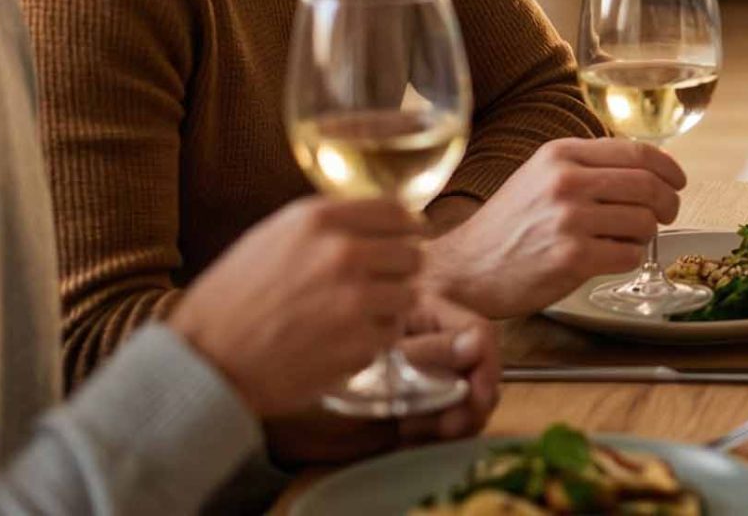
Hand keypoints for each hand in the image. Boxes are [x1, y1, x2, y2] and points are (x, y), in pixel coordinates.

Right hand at [167, 196, 420, 417]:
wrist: (204, 360)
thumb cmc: (231, 299)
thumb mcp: (270, 237)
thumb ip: (326, 224)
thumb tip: (377, 219)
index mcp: (319, 220)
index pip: (397, 212)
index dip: (405, 228)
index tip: (406, 239)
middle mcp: (343, 254)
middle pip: (412, 254)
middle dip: (398, 271)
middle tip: (376, 286)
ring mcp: (355, 301)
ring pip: (408, 296)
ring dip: (388, 308)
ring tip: (352, 318)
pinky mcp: (359, 344)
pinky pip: (389, 335)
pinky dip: (371, 341)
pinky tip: (339, 343)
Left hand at [258, 295, 502, 463]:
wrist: (260, 388)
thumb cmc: (301, 356)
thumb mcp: (368, 352)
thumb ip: (424, 350)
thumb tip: (476, 346)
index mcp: (420, 314)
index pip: (477, 333)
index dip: (487, 364)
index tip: (479, 395)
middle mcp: (427, 343)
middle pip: (479, 369)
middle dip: (471, 400)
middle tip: (450, 425)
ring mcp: (421, 376)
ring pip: (467, 399)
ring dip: (453, 418)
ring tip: (414, 428)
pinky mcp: (412, 408)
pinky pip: (445, 421)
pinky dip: (433, 432)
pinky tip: (404, 433)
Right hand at [424, 137, 686, 317]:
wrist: (464, 269)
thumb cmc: (508, 226)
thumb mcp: (540, 177)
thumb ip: (587, 167)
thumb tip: (649, 167)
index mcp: (561, 155)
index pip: (637, 153)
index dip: (668, 168)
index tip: (678, 182)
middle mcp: (566, 181)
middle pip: (649, 186)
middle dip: (668, 204)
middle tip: (666, 216)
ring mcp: (569, 220)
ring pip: (644, 222)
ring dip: (644, 236)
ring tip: (623, 241)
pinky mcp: (572, 258)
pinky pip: (630, 255)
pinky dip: (629, 259)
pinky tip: (609, 260)